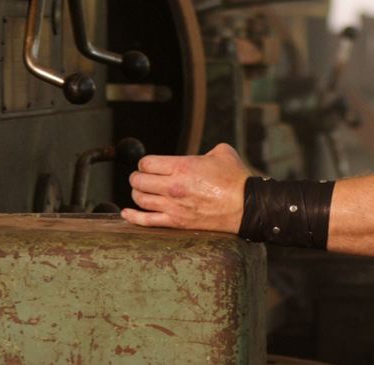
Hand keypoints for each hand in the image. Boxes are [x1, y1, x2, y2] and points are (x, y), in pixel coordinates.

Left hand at [121, 143, 249, 233]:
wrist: (246, 205)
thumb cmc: (236, 179)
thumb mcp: (222, 152)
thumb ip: (205, 151)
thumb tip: (199, 155)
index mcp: (182, 166)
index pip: (147, 163)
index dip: (146, 163)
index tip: (150, 165)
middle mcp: (173, 186)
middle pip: (139, 180)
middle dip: (138, 177)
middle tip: (142, 177)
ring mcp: (173, 206)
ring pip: (140, 199)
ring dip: (137, 193)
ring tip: (141, 191)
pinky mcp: (176, 222)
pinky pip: (145, 220)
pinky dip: (132, 216)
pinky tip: (127, 212)